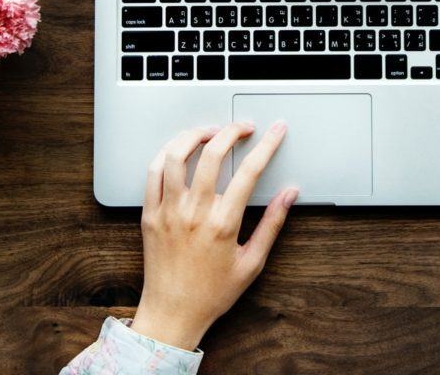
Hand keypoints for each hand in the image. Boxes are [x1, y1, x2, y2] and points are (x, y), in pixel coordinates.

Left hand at [130, 122, 297, 350]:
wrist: (172, 313)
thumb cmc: (212, 293)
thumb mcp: (252, 262)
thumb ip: (272, 224)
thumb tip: (289, 195)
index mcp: (223, 224)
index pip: (250, 171)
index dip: (267, 145)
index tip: (276, 131)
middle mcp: (194, 213)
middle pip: (212, 154)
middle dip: (232, 131)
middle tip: (243, 127)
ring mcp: (168, 211)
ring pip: (177, 155)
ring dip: (195, 135)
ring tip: (210, 132)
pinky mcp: (149, 214)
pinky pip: (153, 172)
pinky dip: (167, 153)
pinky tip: (180, 150)